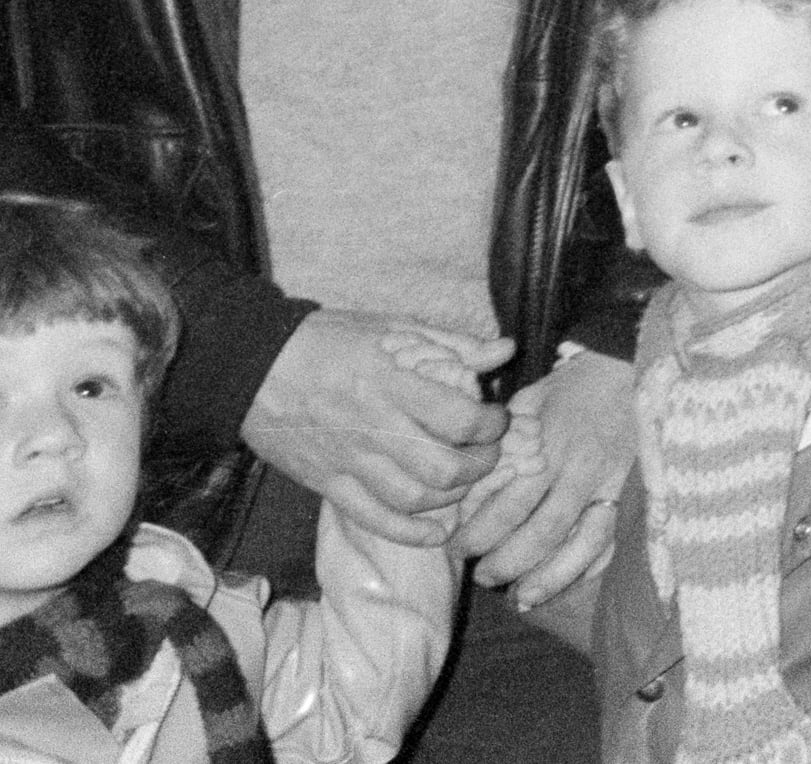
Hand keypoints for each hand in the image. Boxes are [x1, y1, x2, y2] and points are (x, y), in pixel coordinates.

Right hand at [243, 312, 510, 543]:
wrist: (253, 369)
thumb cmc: (329, 342)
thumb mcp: (394, 328)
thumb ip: (453, 344)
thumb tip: (506, 351)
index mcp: (394, 385)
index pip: (460, 420)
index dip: (491, 426)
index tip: (497, 419)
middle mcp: (375, 428)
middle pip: (443, 468)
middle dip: (479, 466)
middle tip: (487, 453)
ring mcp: (349, 461)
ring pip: (413, 498)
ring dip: (451, 496)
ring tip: (463, 480)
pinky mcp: (327, 484)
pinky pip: (373, 519)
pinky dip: (410, 533)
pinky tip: (437, 532)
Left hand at [451, 349, 632, 605]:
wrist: (638, 365)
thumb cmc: (577, 384)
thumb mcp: (532, 400)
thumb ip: (503, 439)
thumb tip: (469, 479)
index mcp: (551, 447)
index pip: (510, 504)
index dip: (480, 534)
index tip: (457, 548)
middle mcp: (582, 469)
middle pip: (543, 531)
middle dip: (508, 562)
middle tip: (483, 577)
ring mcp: (613, 482)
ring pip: (583, 543)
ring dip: (550, 576)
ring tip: (522, 595)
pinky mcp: (634, 490)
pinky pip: (614, 537)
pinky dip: (592, 565)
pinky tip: (570, 581)